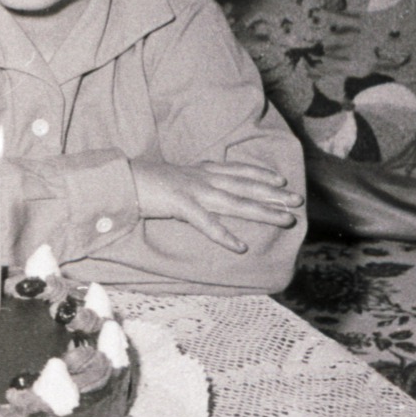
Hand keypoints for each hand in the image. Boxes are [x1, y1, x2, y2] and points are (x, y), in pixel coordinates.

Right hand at [132, 160, 301, 251]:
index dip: (260, 174)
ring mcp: (192, 191)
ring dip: (263, 212)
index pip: (236, 170)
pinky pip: (206, 223)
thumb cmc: (141, 182)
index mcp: (198, 171)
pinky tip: (240, 247)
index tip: (281, 180)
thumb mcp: (171, 178)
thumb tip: (196, 189)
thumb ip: (187, 183)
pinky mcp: (180, 205)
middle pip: (245, 185)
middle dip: (273, 194)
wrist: (117, 179)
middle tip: (298, 200)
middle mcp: (201, 178)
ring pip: (235, 202)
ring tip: (285, 220)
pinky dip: (224, 235)